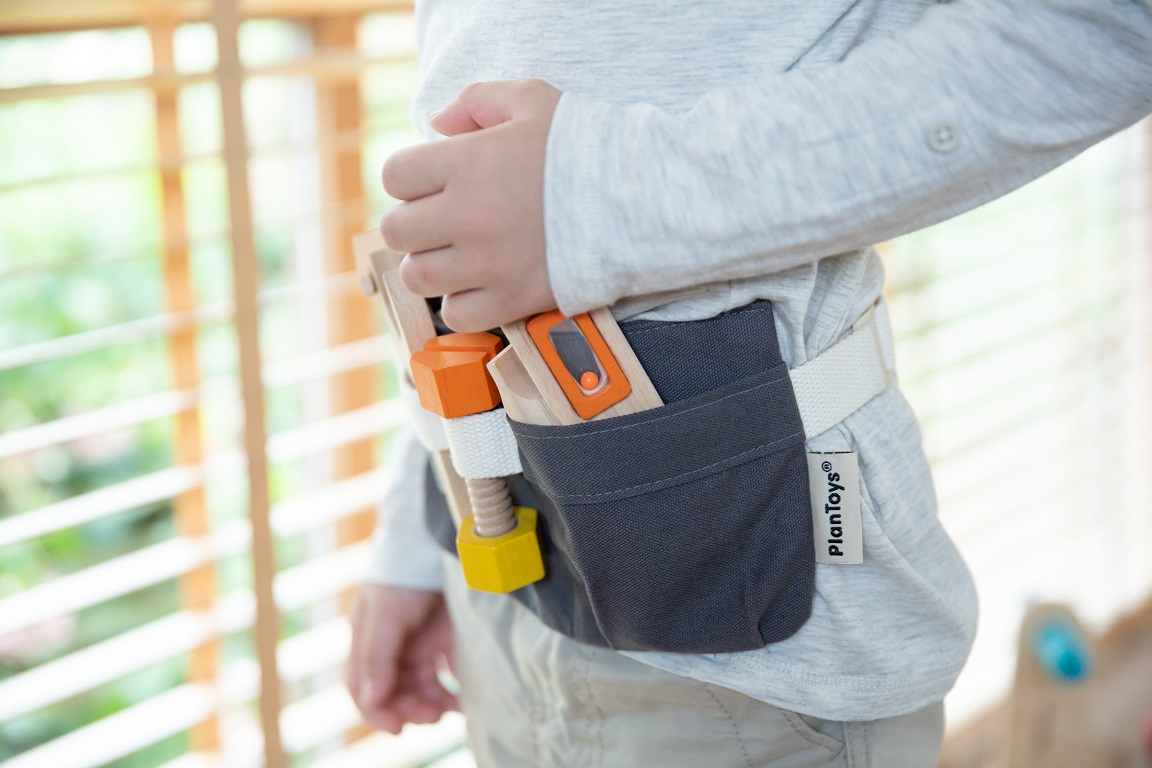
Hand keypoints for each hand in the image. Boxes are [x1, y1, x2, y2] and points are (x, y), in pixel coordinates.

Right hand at [346, 584, 457, 733]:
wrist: (442, 538)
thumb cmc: (405, 571)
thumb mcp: (386, 612)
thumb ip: (377, 655)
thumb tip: (371, 698)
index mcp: (369, 640)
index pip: (363, 686)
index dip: (377, 711)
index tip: (398, 727)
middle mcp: (393, 645)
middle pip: (395, 691)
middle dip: (410, 708)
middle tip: (432, 716)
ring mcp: (421, 641)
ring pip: (421, 687)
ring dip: (432, 703)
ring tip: (451, 709)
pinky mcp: (447, 637)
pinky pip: (447, 674)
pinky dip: (454, 690)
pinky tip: (464, 697)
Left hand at [379, 79, 562, 331]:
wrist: (640, 199)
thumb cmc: (585, 147)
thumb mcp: (533, 100)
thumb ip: (477, 102)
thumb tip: (435, 123)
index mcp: (466, 162)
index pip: (394, 176)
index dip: (410, 178)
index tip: (433, 182)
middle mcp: (467, 216)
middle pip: (396, 230)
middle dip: (413, 223)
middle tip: (441, 220)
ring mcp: (487, 263)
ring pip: (418, 276)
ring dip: (429, 265)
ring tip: (456, 255)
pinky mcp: (511, 299)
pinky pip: (456, 314)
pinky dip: (460, 303)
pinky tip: (480, 284)